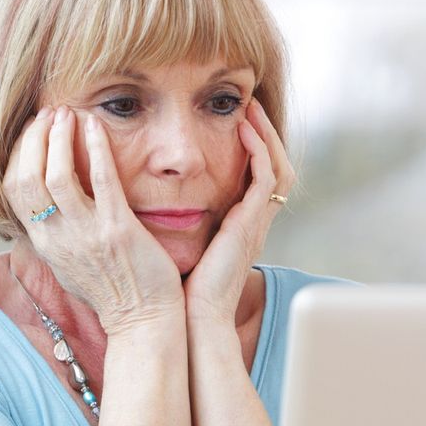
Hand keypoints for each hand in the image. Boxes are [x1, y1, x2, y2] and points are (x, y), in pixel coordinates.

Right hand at [3, 105, 183, 334]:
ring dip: (59, 138)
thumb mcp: (68, 266)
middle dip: (35, 139)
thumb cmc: (112, 292)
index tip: (33, 131)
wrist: (143, 321)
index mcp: (45, 243)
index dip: (19, 154)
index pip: (13, 189)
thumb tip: (43, 211)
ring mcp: (86, 234)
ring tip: (68, 114)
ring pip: (56, 177)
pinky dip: (96, 148)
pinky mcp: (118, 230)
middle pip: (28, 178)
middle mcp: (58, 237)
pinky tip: (96, 126)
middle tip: (50, 114)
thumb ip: (54, 236)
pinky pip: (102, 181)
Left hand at [183, 98, 294, 325]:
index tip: (238, 121)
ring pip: (278, 169)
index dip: (254, 148)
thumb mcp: (181, 245)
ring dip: (266, 137)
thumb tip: (147, 199)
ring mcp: (256, 224)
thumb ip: (176, 222)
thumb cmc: (178, 289)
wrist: (191, 318)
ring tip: (251, 110)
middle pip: (277, 168)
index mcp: (240, 227)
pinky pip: (266, 180)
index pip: (259, 179)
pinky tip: (243, 131)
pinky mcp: (250, 225)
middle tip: (251, 106)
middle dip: (266, 135)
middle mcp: (254, 223)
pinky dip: (258, 152)